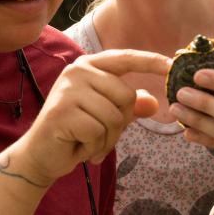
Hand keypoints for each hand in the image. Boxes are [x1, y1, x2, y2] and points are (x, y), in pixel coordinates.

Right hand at [13, 50, 169, 184]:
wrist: (40, 155)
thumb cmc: (75, 133)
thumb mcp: (107, 118)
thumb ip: (129, 108)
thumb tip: (154, 103)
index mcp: (89, 66)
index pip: (125, 58)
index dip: (150, 62)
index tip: (173, 65)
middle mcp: (77, 72)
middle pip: (126, 95)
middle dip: (120, 124)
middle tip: (99, 135)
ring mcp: (68, 90)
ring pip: (114, 117)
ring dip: (106, 140)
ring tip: (88, 142)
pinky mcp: (62, 112)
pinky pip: (98, 132)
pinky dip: (94, 147)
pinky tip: (79, 148)